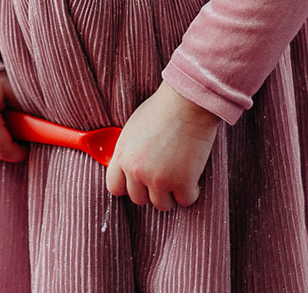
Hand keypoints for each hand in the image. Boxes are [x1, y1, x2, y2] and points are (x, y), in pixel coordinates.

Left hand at [106, 84, 220, 210]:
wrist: (186, 103)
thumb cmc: (161, 109)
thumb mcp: (133, 129)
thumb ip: (129, 151)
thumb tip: (129, 168)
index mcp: (122, 156)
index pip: (115, 187)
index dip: (128, 185)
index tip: (138, 182)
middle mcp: (137, 172)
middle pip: (139, 199)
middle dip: (151, 190)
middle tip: (163, 175)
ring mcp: (160, 180)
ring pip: (162, 205)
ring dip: (171, 193)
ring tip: (178, 175)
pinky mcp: (183, 183)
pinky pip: (185, 201)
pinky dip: (191, 191)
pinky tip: (192, 175)